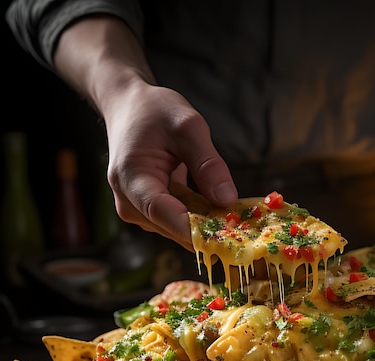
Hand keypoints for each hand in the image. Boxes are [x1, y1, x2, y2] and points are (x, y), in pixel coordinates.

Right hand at [52, 15, 237, 249]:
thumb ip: (208, 164)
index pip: (163, 212)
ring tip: (236, 217)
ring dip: (206, 225)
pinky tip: (221, 211)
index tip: (228, 237)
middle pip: (173, 227)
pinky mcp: (149, 214)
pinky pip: (179, 223)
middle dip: (208, 229)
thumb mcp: (188, 126)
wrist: (130, 109)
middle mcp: (129, 202)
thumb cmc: (155, 111)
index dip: (195, 229)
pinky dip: (201, 218)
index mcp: (131, 178)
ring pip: (178, 230)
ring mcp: (137, 211)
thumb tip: (227, 200)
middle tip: (245, 228)